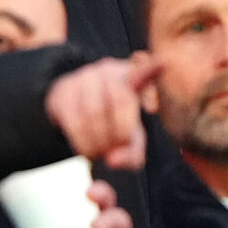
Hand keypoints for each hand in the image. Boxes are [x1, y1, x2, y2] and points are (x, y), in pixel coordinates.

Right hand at [44, 55, 160, 169]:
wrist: (70, 110)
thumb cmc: (109, 124)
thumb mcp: (127, 140)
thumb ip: (131, 155)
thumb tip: (112, 161)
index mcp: (132, 76)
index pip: (144, 70)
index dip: (152, 68)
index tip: (163, 66)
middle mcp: (109, 70)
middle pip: (121, 100)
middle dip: (120, 133)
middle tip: (115, 151)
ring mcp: (84, 77)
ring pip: (95, 112)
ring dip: (99, 141)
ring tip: (100, 153)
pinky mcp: (63, 91)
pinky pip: (74, 121)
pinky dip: (82, 143)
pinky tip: (87, 151)